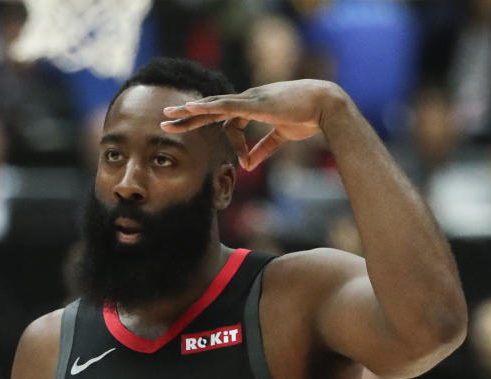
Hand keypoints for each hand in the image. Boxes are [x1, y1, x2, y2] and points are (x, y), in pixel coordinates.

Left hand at [161, 79, 347, 170]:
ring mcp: (249, 99)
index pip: (229, 123)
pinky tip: (192, 107)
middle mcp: (246, 100)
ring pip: (212, 105)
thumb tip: (248, 165)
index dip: (234, 145)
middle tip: (166, 120)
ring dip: (190, 111)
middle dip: (188, 116)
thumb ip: (264, 148)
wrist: (325, 104)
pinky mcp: (254, 102)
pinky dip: (208, 106)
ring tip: (170, 114)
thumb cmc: (307, 116)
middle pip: (210, 109)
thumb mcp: (282, 136)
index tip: (246, 161)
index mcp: (252, 107)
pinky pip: (226, 104)